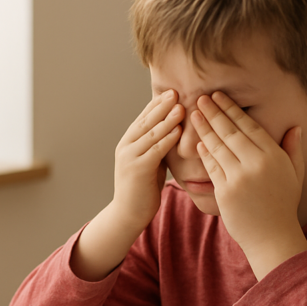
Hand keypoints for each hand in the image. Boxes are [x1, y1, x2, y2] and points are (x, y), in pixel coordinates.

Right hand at [69, 91, 182, 281]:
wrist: (128, 214)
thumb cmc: (142, 189)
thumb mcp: (149, 162)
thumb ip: (156, 147)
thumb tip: (172, 131)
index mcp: (128, 143)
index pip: (143, 118)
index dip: (157, 104)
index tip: (171, 92)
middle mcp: (125, 146)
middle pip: (146, 121)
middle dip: (161, 106)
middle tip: (176, 91)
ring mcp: (129, 157)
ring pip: (150, 133)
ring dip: (166, 119)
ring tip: (181, 106)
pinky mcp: (137, 169)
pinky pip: (155, 150)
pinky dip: (167, 139)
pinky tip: (178, 131)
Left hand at [192, 92, 306, 278]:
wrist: (273, 238)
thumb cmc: (283, 206)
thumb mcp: (295, 175)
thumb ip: (293, 150)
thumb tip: (295, 127)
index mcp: (274, 156)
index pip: (249, 126)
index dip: (232, 110)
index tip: (219, 96)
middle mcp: (256, 164)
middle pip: (231, 132)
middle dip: (214, 113)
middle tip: (201, 98)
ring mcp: (239, 178)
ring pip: (218, 147)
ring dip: (205, 128)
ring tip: (194, 114)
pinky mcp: (225, 192)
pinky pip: (212, 167)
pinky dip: (205, 153)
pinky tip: (198, 141)